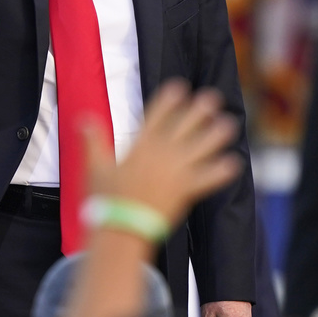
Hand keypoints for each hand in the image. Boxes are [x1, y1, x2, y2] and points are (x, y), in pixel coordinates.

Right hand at [84, 78, 240, 226]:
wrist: (121, 230)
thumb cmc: (106, 201)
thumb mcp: (95, 167)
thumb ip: (92, 140)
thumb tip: (83, 117)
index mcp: (140, 147)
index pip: (156, 117)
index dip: (168, 100)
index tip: (179, 87)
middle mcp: (162, 155)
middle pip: (184, 127)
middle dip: (198, 111)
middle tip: (212, 98)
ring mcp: (176, 172)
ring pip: (201, 148)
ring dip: (215, 135)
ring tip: (229, 123)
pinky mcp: (186, 191)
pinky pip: (208, 179)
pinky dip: (221, 172)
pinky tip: (234, 164)